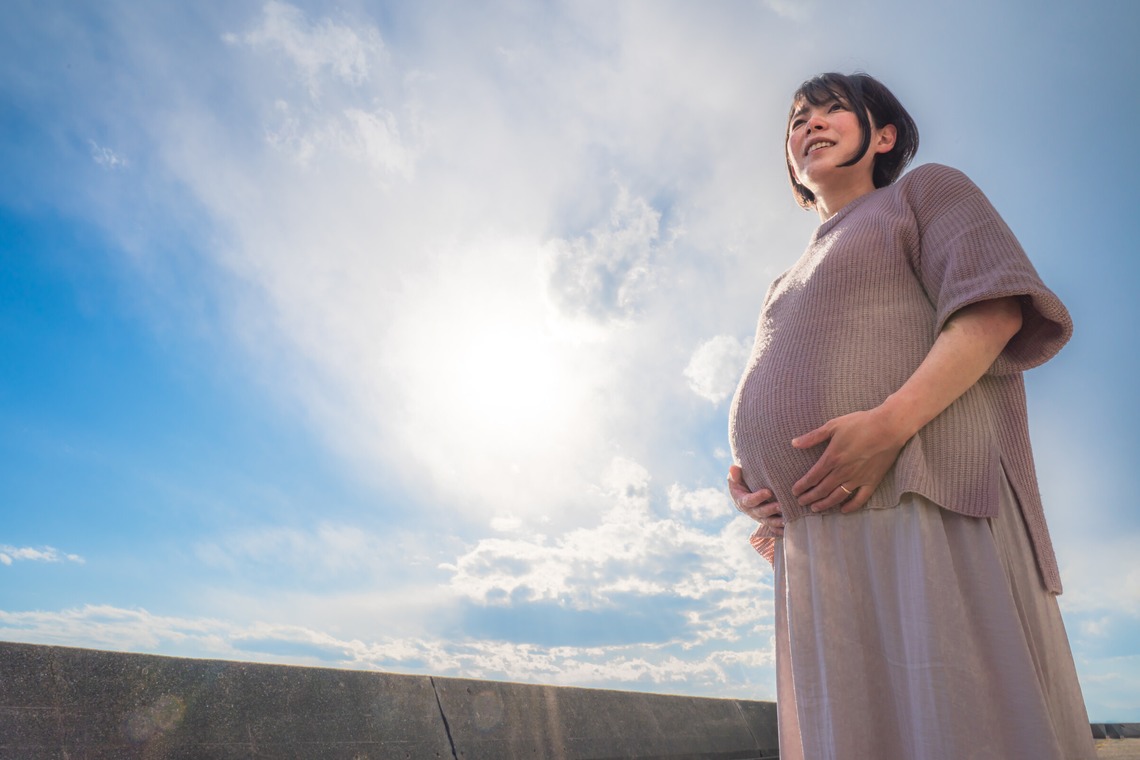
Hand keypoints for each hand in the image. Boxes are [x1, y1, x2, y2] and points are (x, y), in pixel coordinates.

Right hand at [728, 464, 783, 535]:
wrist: (744, 492)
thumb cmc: (740, 482)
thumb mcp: (735, 478)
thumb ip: (735, 474)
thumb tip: (733, 468)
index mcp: (741, 501)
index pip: (749, 500)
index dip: (758, 497)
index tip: (768, 492)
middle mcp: (749, 511)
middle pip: (759, 512)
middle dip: (770, 510)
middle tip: (780, 506)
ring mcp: (758, 517)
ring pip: (766, 521)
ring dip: (776, 521)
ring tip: (786, 519)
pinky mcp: (765, 520)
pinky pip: (771, 527)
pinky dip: (778, 530)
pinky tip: (787, 529)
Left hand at [790, 407, 909, 513]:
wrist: (889, 427)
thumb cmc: (860, 423)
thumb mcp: (833, 425)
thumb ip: (813, 436)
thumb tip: (794, 443)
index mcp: (832, 459)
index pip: (812, 477)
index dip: (802, 486)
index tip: (794, 492)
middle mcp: (843, 472)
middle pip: (822, 489)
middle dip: (810, 497)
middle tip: (801, 502)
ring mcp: (858, 479)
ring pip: (837, 496)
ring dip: (825, 504)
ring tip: (815, 508)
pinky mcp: (872, 481)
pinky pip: (860, 499)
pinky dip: (851, 507)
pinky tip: (843, 510)